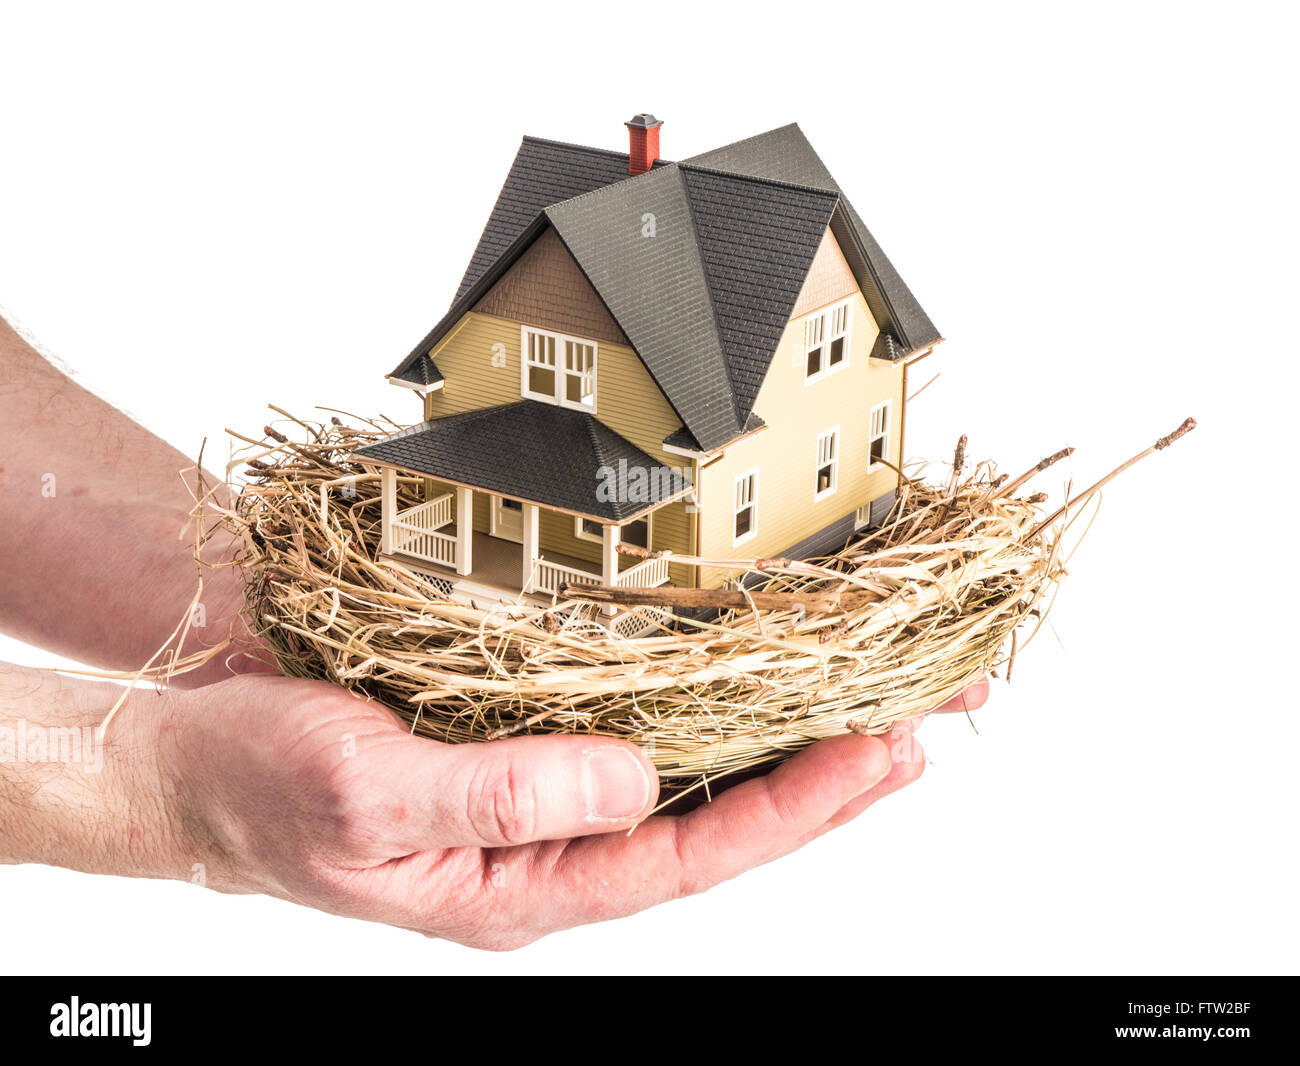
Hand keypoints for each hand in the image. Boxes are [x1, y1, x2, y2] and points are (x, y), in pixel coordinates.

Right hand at [149, 673, 987, 947]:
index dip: (797, 807)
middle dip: (827, 766)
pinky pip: (634, 720)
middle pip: (718, 812)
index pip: (694, 855)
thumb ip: (500, 800)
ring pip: (688, 765)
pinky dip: (704, 696)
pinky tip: (749, 672)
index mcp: (526, 881)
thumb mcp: (368, 801)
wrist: (195, 754)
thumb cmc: (261, 789)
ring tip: (872, 688)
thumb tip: (633, 780)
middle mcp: (552, 837)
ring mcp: (542, 785)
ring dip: (780, 726)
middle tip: (929, 716)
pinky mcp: (519, 733)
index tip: (885, 754)